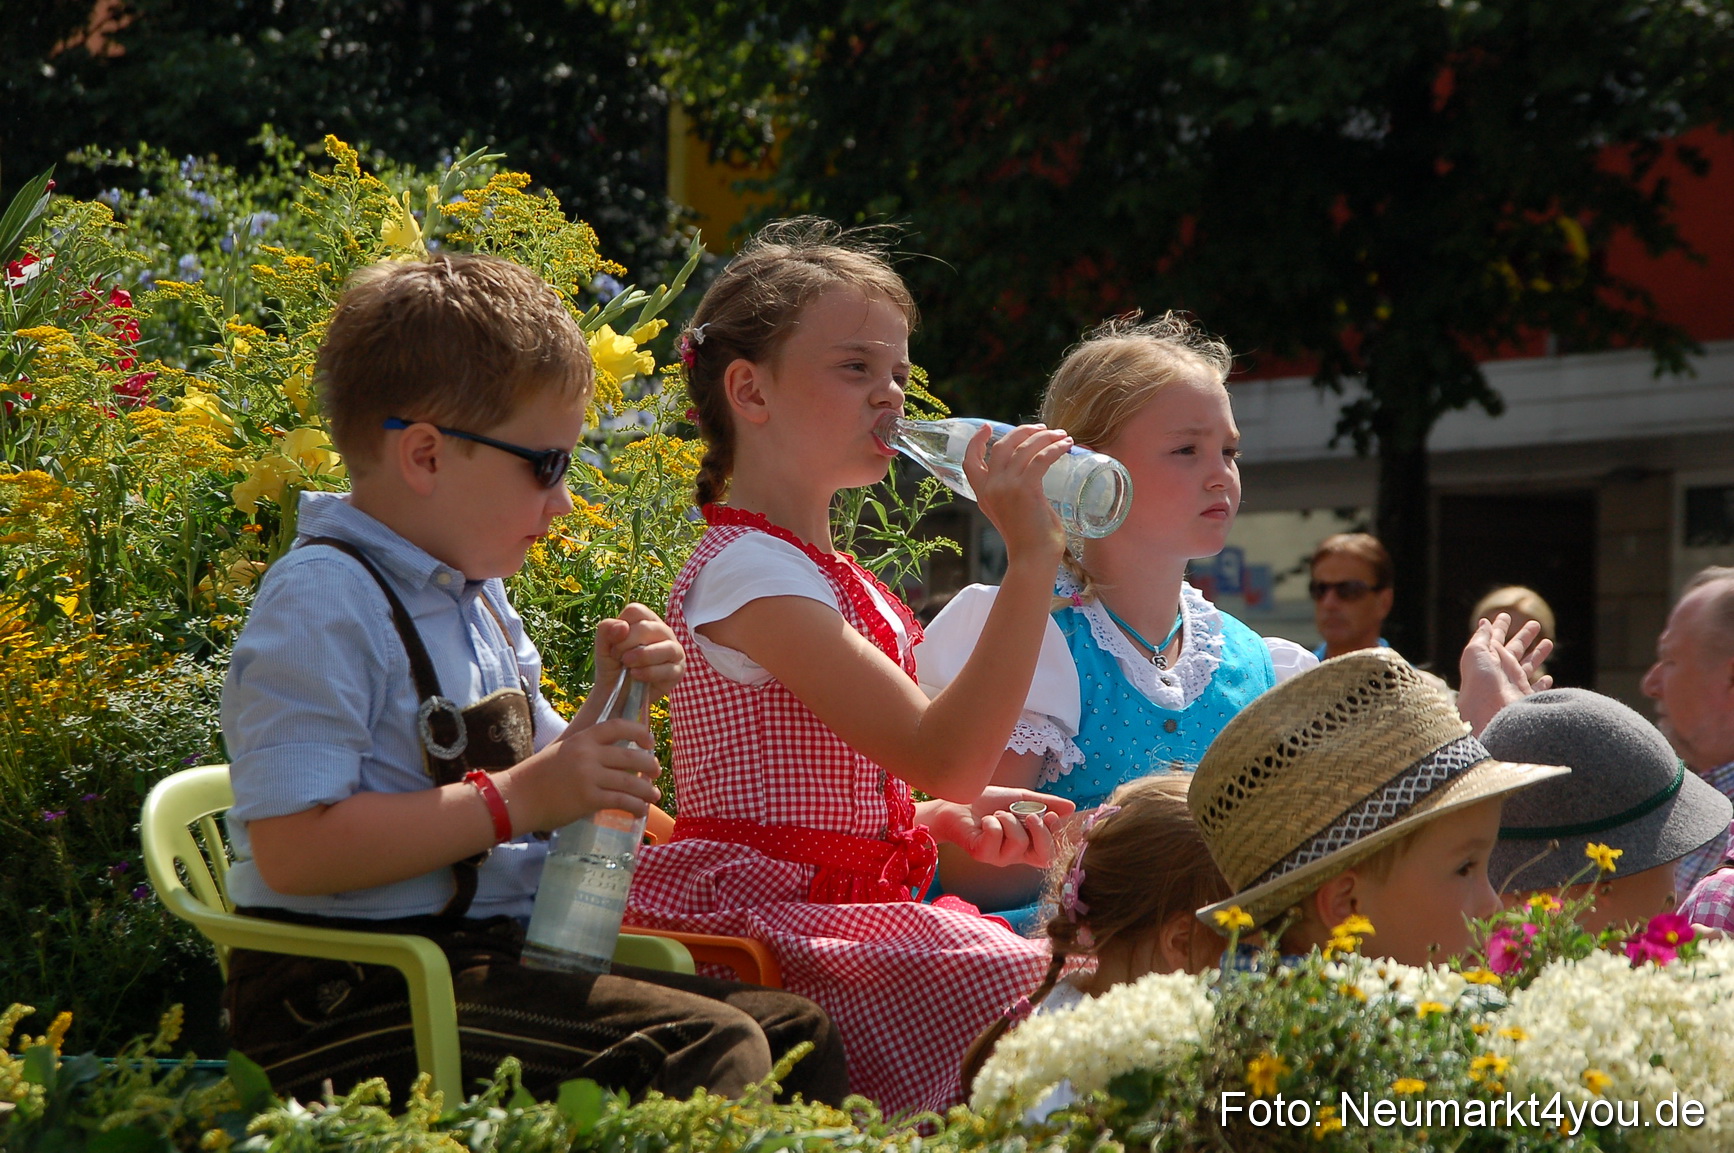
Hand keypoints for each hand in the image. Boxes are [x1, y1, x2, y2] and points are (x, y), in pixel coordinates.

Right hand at [501, 716, 661, 831]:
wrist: (516, 798)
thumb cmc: (538, 777)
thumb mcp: (562, 751)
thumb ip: (586, 750)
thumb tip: (614, 756)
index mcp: (582, 739)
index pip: (618, 726)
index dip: (639, 732)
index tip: (650, 742)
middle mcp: (587, 754)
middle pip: (631, 757)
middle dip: (650, 765)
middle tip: (656, 772)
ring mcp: (589, 776)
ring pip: (631, 782)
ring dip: (647, 791)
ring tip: (654, 796)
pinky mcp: (588, 799)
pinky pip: (622, 801)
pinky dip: (636, 806)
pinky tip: (640, 811)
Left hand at [594, 603, 684, 699]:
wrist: (617, 693)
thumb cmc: (613, 665)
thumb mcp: (603, 647)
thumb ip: (606, 630)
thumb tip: (623, 626)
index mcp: (645, 620)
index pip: (636, 611)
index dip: (621, 628)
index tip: (614, 644)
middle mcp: (663, 631)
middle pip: (647, 627)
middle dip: (627, 644)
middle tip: (619, 658)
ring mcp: (673, 650)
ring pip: (664, 647)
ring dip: (641, 657)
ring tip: (628, 666)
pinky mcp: (678, 670)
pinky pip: (668, 669)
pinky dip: (649, 673)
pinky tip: (636, 676)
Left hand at [928, 787, 1076, 868]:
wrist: (956, 801)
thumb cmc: (986, 802)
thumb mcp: (1019, 799)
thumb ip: (1044, 804)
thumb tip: (1072, 808)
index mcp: (1027, 844)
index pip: (1052, 851)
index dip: (1054, 834)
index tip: (1049, 815)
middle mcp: (1015, 855)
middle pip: (1044, 856)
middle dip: (1040, 832)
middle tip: (1027, 815)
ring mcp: (999, 857)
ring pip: (1019, 842)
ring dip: (1008, 820)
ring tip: (996, 814)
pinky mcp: (982, 855)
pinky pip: (997, 837)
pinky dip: (992, 822)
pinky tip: (983, 820)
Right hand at [961, 423, 1072, 568]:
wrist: (1033, 559)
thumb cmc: (1030, 540)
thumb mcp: (1011, 513)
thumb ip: (1012, 495)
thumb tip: (1032, 474)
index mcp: (983, 494)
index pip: (970, 462)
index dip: (976, 442)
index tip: (988, 428)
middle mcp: (991, 488)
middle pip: (1001, 446)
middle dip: (1022, 432)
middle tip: (1042, 428)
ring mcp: (1007, 487)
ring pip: (1024, 448)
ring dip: (1045, 437)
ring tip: (1062, 435)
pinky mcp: (1026, 489)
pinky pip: (1041, 458)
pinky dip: (1055, 448)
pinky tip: (1066, 445)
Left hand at [1458, 613, 1552, 734]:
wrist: (1488, 712)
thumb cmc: (1480, 681)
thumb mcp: (1476, 653)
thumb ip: (1482, 637)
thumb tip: (1484, 622)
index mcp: (1489, 657)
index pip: (1495, 637)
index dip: (1500, 626)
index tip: (1504, 615)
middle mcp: (1501, 670)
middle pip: (1515, 648)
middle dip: (1524, 636)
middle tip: (1535, 623)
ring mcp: (1514, 683)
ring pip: (1529, 665)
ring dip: (1538, 654)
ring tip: (1548, 641)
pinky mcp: (1525, 696)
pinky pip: (1535, 688)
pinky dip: (1542, 683)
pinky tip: (1548, 678)